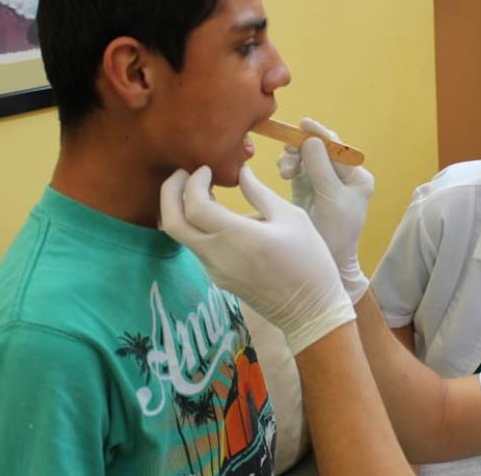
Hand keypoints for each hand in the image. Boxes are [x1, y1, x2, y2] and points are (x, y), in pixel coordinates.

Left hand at [160, 166, 353, 353]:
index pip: (194, 205)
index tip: (206, 168)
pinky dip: (196, 225)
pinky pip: (197, 247)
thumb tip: (240, 172)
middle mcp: (218, 256)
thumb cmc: (309, 260)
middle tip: (184, 173)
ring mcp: (215, 271)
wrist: (311, 311)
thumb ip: (260, 193)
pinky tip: (216, 214)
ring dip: (182, 209)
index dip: (193, 181)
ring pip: (181, 236)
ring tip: (203, 190)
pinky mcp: (218, 278)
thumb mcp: (292, 217)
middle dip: (170, 193)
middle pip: (172, 223)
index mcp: (238, 237)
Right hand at [276, 118, 373, 302]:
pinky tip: (284, 173)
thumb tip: (312, 139)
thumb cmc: (336, 233)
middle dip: (303, 147)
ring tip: (285, 170)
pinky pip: (298, 169)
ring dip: (294, 158)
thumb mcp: (332, 199)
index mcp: (357, 177)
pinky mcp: (308, 189)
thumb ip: (321, 169)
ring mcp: (324, 182)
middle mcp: (342, 176)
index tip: (304, 123)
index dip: (320, 134)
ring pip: (306, 157)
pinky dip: (290, 166)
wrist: (326, 261)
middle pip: (320, 149)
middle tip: (288, 151)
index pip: (339, 149)